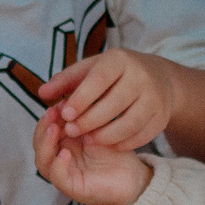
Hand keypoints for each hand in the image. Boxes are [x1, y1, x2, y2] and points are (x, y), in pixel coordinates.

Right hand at [33, 107, 153, 204]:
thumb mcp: (99, 127)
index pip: (46, 128)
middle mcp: (59, 158)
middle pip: (39, 143)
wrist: (133, 175)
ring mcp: (64, 173)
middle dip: (43, 127)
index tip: (59, 102)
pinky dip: (57, 165)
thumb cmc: (115, 149)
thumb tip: (69, 96)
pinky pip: (57, 177)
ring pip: (43, 161)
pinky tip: (65, 153)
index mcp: (63, 143)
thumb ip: (84, 115)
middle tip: (53, 112)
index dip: (49, 116)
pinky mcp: (72, 187)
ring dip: (45, 144)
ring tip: (55, 129)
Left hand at [38, 49, 176, 150]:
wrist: (158, 78)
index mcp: (119, 60)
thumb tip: (42, 93)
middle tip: (71, 132)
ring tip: (88, 140)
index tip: (65, 114)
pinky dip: (123, 143)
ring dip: (105, 136)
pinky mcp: (161, 117)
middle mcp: (140, 76)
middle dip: (89, 121)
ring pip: (129, 123)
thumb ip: (65, 81)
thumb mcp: (91, 69)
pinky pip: (142, 136)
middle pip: (114, 104)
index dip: (81, 99)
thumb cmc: (114, 74)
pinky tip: (108, 145)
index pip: (99, 80)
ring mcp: (154, 97)